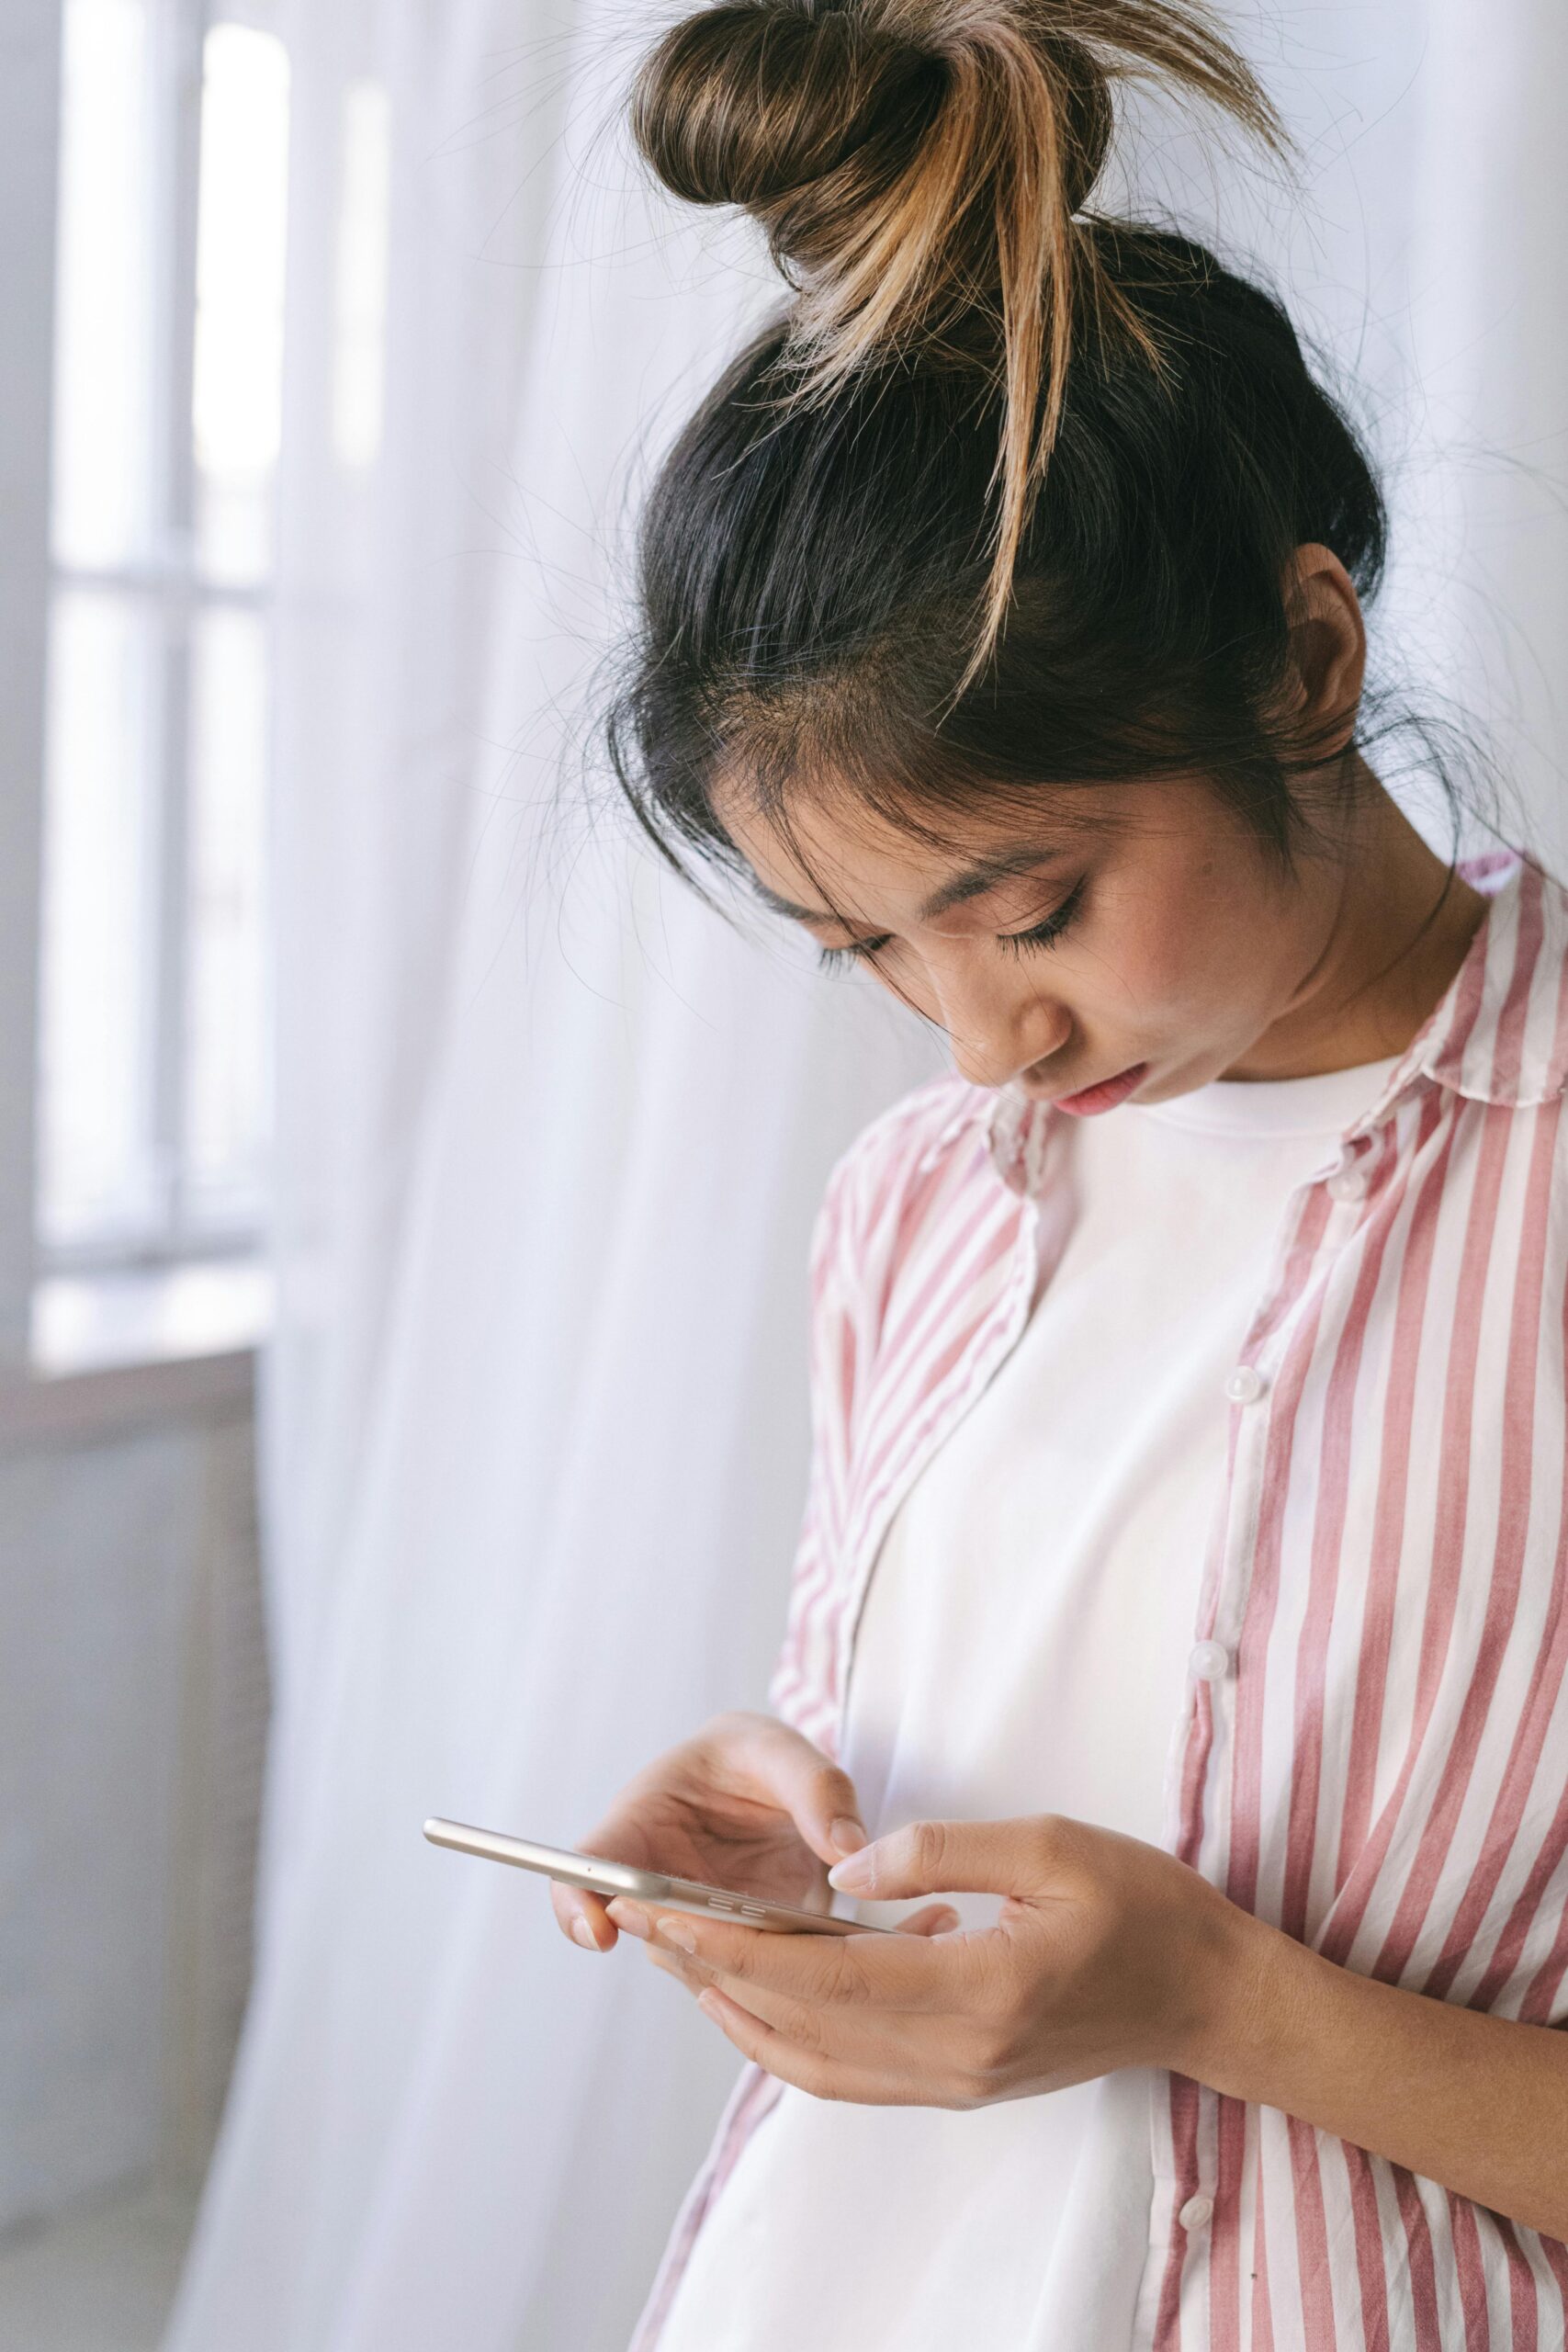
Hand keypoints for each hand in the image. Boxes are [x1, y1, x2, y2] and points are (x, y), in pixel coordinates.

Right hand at [551, 1710, 958, 1954]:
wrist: (776, 1792)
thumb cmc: (755, 1760)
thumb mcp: (776, 1748)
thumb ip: (813, 1786)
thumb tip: (845, 1848)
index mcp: (640, 1826)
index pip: (588, 1870)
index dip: (579, 1904)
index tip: (602, 1928)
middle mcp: (659, 1899)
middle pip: (662, 1943)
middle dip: (718, 1955)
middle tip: (787, 1943)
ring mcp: (703, 1941)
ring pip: (726, 1979)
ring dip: (792, 1978)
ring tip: (877, 1942)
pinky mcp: (752, 1969)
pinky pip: (779, 1988)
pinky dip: (838, 1982)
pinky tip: (912, 1947)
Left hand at [613, 1813, 1246, 2105]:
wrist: (1205, 1996)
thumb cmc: (1143, 1907)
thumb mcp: (1050, 1844)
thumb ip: (942, 1849)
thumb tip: (848, 1867)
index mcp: (980, 1991)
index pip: (827, 1976)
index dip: (737, 1944)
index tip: (668, 1909)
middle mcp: (957, 2055)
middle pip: (803, 2025)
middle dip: (713, 1973)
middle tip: (643, 1924)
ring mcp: (955, 2081)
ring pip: (813, 2062)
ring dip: (738, 2010)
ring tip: (679, 1955)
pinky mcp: (957, 2084)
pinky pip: (847, 2073)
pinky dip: (786, 2037)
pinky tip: (757, 1991)